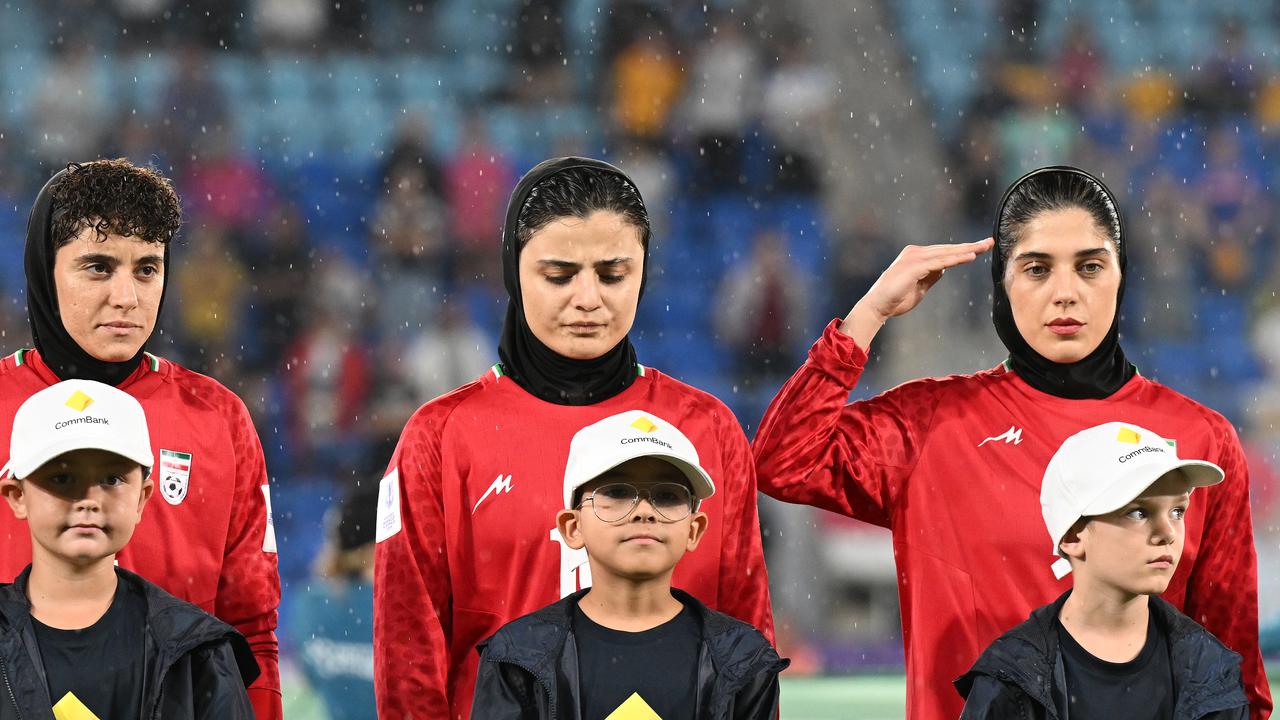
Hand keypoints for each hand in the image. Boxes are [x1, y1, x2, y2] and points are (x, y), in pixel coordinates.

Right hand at [839, 238, 994, 347]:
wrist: (878, 306)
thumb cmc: (895, 299)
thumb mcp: (920, 287)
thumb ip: (931, 276)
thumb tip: (943, 269)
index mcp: (916, 257)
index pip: (944, 252)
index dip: (963, 250)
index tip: (980, 248)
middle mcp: (915, 253)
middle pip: (948, 249)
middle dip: (970, 246)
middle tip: (989, 242)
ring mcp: (914, 257)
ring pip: (946, 253)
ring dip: (966, 250)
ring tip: (984, 247)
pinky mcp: (915, 266)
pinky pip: (940, 261)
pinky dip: (956, 259)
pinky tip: (970, 257)